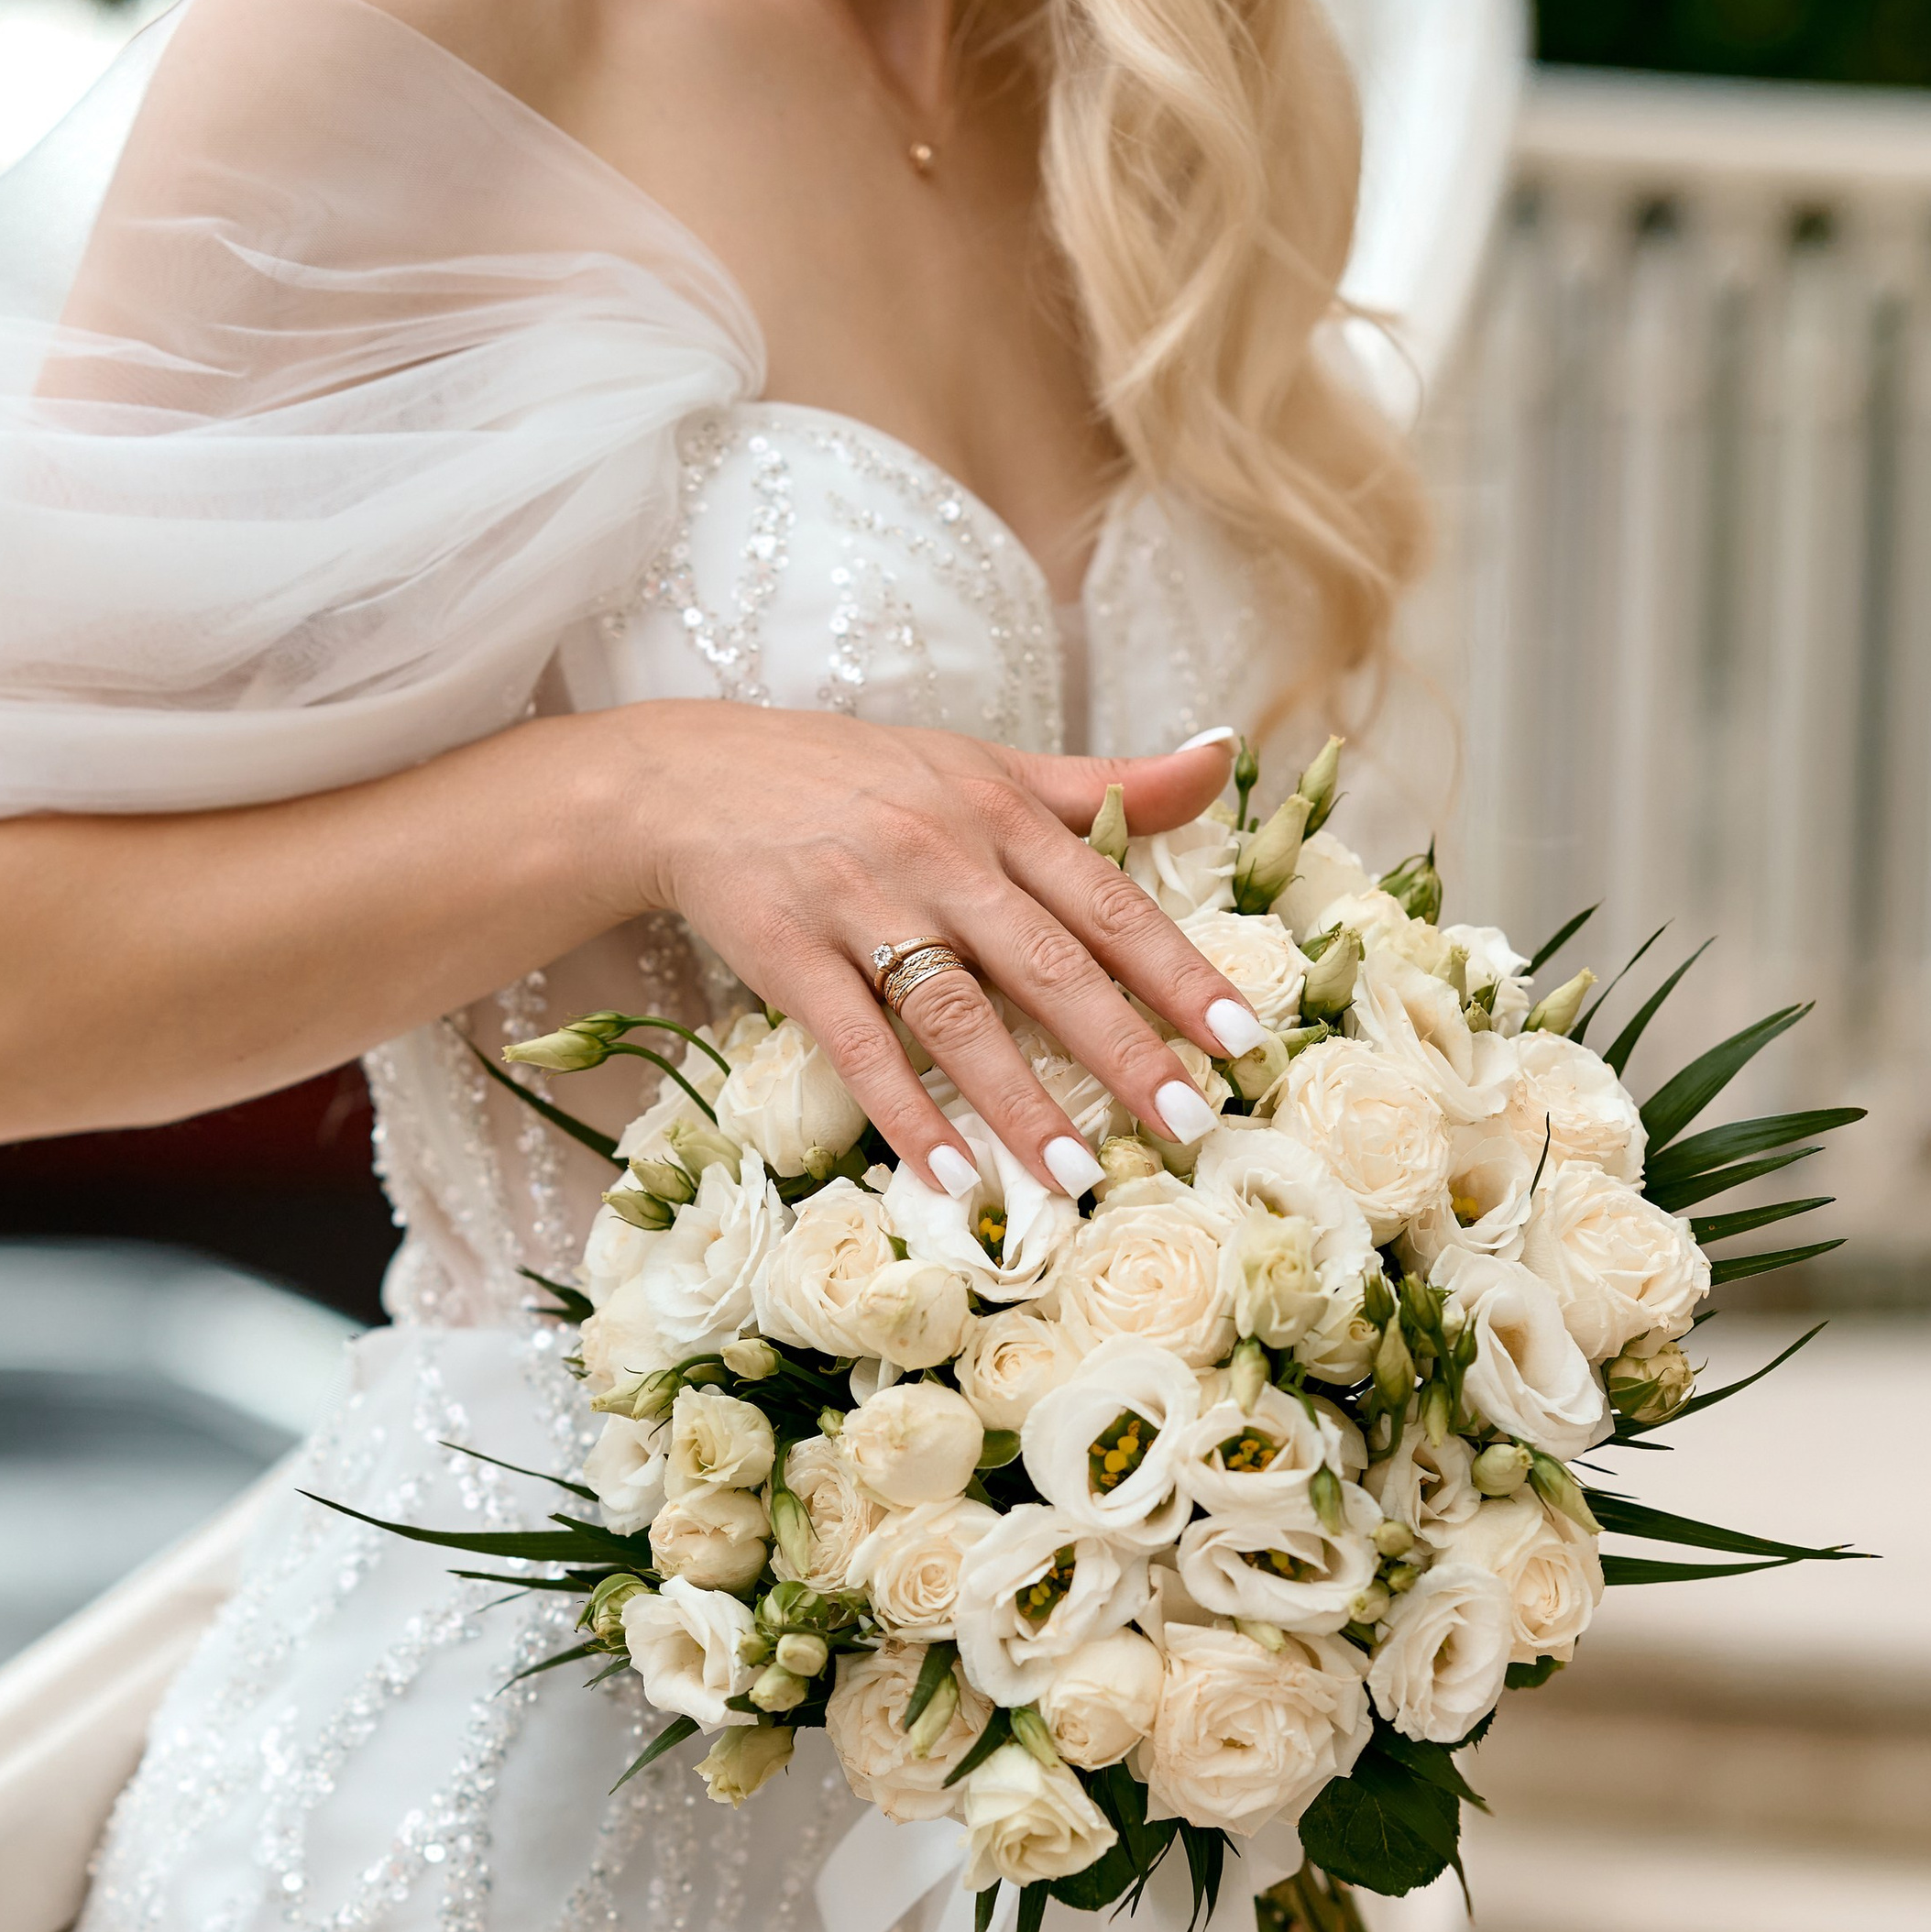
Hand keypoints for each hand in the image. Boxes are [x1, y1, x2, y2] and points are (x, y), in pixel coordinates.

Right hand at [610, 702, 1267, 1196]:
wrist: (690, 776)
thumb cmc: (857, 779)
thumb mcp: (982, 764)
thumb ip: (1103, 782)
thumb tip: (1225, 758)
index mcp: (999, 812)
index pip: (1108, 899)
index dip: (1178, 970)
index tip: (1240, 1038)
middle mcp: (939, 855)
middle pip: (1048, 962)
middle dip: (1125, 1047)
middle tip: (1190, 1122)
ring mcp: (861, 905)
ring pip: (955, 1012)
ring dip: (1018, 1098)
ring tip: (1074, 1172)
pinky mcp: (789, 953)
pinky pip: (855, 1045)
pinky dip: (903, 1112)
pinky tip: (949, 1173)